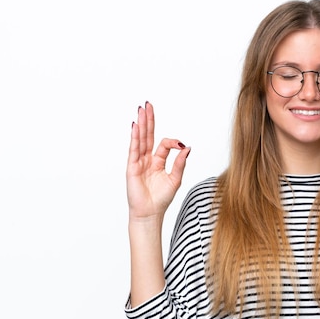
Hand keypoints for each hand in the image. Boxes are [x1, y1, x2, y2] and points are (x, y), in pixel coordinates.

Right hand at [126, 101, 190, 219]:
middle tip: (148, 104)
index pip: (163, 144)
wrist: (150, 213)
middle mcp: (147, 159)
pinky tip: (135, 126)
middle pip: (148, 135)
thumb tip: (187, 147)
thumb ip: (180, 162)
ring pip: (140, 139)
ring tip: (142, 109)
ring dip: (141, 124)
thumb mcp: (176, 178)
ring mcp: (138, 162)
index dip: (173, 142)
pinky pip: (134, 149)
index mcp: (158, 161)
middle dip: (149, 120)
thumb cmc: (161, 199)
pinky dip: (134, 137)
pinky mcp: (132, 167)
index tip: (181, 146)